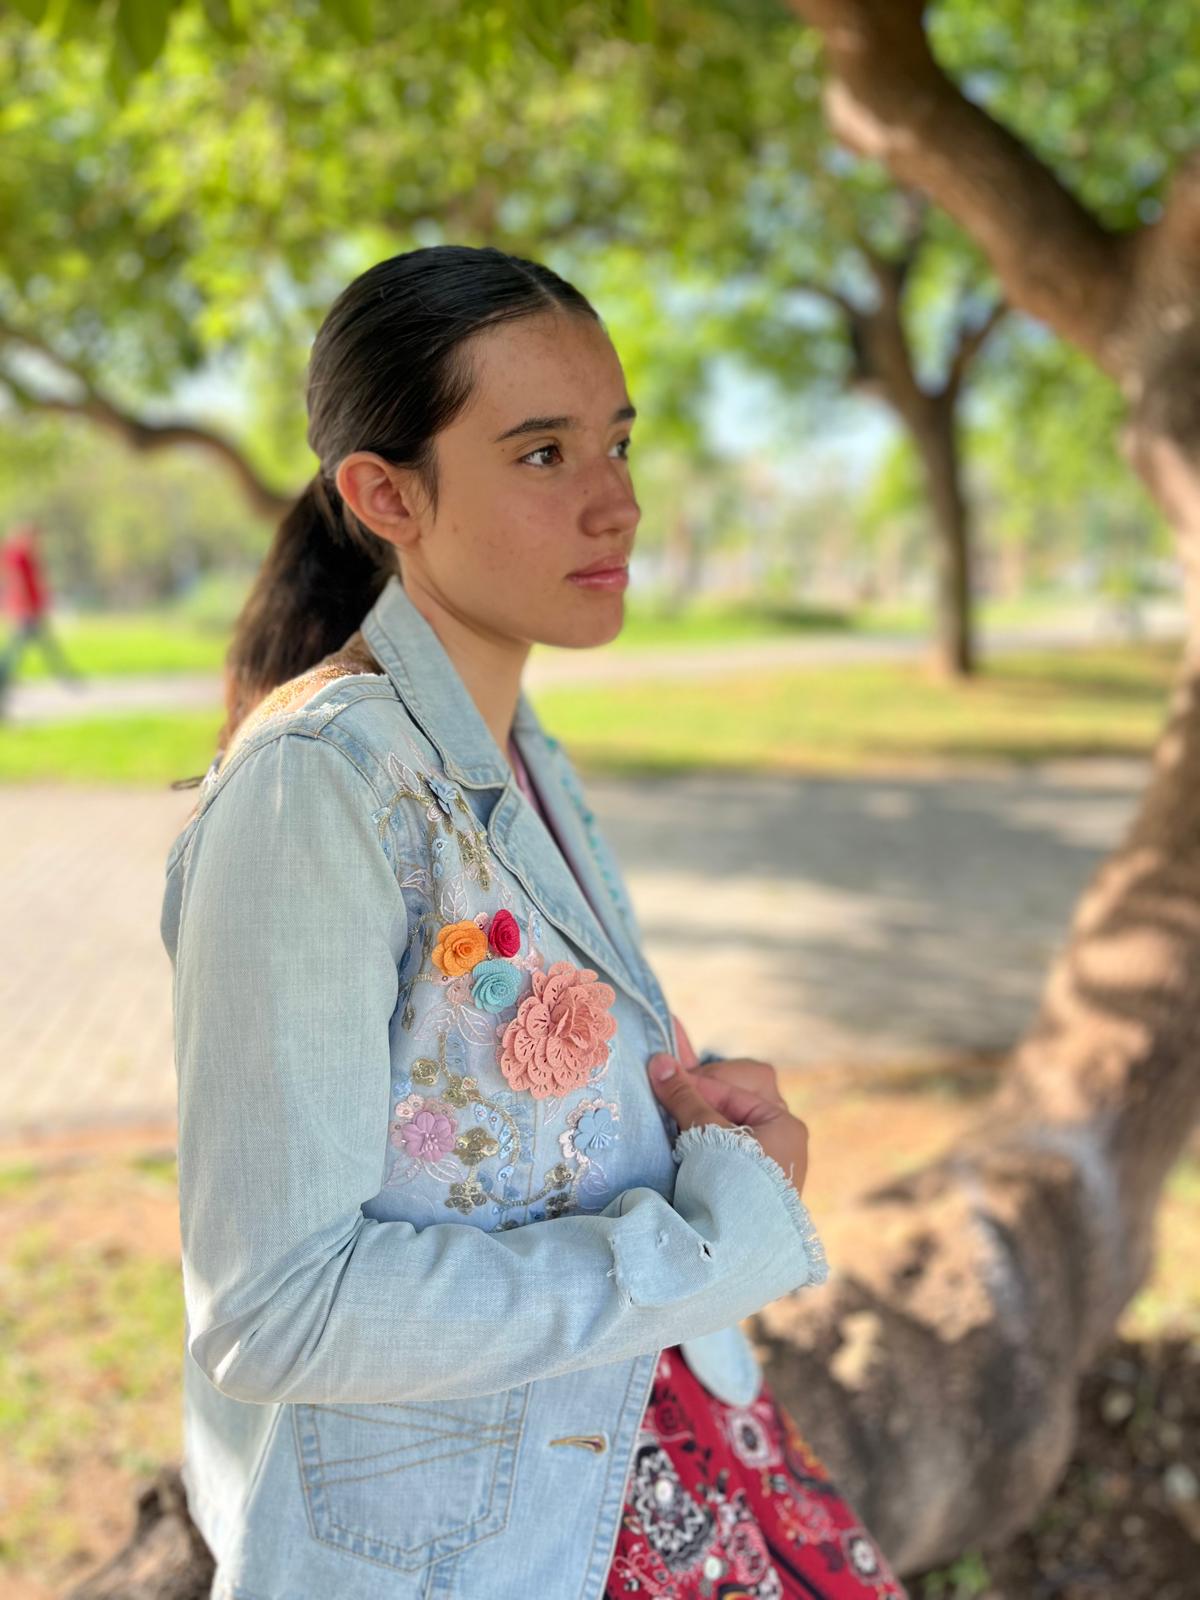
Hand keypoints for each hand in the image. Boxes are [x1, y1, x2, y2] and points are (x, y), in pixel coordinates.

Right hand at [647, 1014, 808, 1198]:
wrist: (738, 1258)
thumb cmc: (731, 1189)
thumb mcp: (707, 1136)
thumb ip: (685, 1097)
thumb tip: (658, 1061)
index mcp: (784, 1125)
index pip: (737, 1085)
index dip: (698, 1082)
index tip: (664, 1082)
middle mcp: (786, 1140)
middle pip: (745, 1095)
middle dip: (709, 1093)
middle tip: (677, 1098)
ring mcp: (772, 1162)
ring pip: (738, 1119)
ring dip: (708, 1115)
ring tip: (679, 1121)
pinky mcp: (755, 1182)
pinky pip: (734, 1144)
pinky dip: (712, 1138)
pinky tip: (689, 1144)